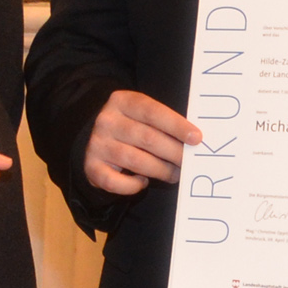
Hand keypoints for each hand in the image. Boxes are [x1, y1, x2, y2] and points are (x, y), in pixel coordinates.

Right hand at [81, 91, 200, 195]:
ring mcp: (97, 144)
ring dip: (161, 170)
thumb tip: (193, 142)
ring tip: (174, 175)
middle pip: (147, 138)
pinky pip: (115, 182)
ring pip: (135, 161)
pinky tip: (143, 181)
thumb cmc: (130, 126)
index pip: (153, 112)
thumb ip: (163, 123)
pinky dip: (133, 185)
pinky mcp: (91, 167)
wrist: (94, 137)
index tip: (196, 138)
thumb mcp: (142, 115)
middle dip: (174, 153)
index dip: (176, 125)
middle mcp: (107, 121)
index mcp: (122, 101)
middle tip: (189, 163)